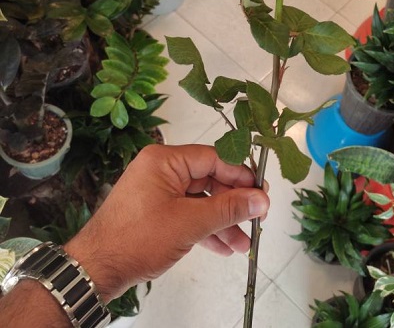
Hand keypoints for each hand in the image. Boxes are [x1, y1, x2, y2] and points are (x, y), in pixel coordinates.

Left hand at [64, 144, 269, 301]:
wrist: (96, 271)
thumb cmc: (135, 240)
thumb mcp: (189, 223)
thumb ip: (228, 209)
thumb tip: (261, 199)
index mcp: (165, 160)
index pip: (213, 158)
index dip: (240, 175)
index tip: (261, 192)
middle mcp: (162, 170)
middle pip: (209, 179)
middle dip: (233, 204)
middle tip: (256, 218)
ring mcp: (158, 191)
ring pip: (201, 200)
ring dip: (223, 221)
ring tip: (244, 242)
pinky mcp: (157, 211)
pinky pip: (188, 213)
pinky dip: (205, 229)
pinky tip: (224, 247)